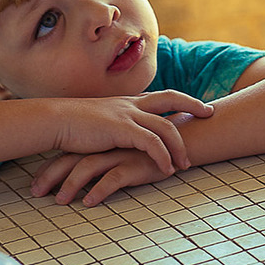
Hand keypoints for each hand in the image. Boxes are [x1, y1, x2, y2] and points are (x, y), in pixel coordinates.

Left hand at [31, 148, 170, 205]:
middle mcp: (107, 144)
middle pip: (70, 158)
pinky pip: (113, 178)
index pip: (68, 152)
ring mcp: (120, 153)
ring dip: (70, 185)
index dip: (50, 168)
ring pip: (87, 167)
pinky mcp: (136, 164)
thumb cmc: (156, 147)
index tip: (36, 185)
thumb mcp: (127, 149)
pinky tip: (89, 203)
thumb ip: (108, 156)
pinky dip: (99, 191)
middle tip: (35, 194)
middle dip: (50, 176)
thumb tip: (88, 175)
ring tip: (60, 202)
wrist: (185, 139)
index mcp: (102, 139)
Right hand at [48, 90, 212, 174]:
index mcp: (128, 101)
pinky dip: (162, 156)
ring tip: (185, 164)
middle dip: (193, 104)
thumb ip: (119, 125)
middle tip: (210, 114)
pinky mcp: (120, 129)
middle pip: (171, 98)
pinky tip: (166, 169)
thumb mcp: (102, 121)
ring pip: (165, 126)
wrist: (54, 121)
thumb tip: (130, 135)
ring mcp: (127, 115)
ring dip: (178, 147)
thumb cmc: (74, 125)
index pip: (163, 95)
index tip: (199, 105)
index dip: (183, 98)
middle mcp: (131, 104)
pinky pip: (151, 143)